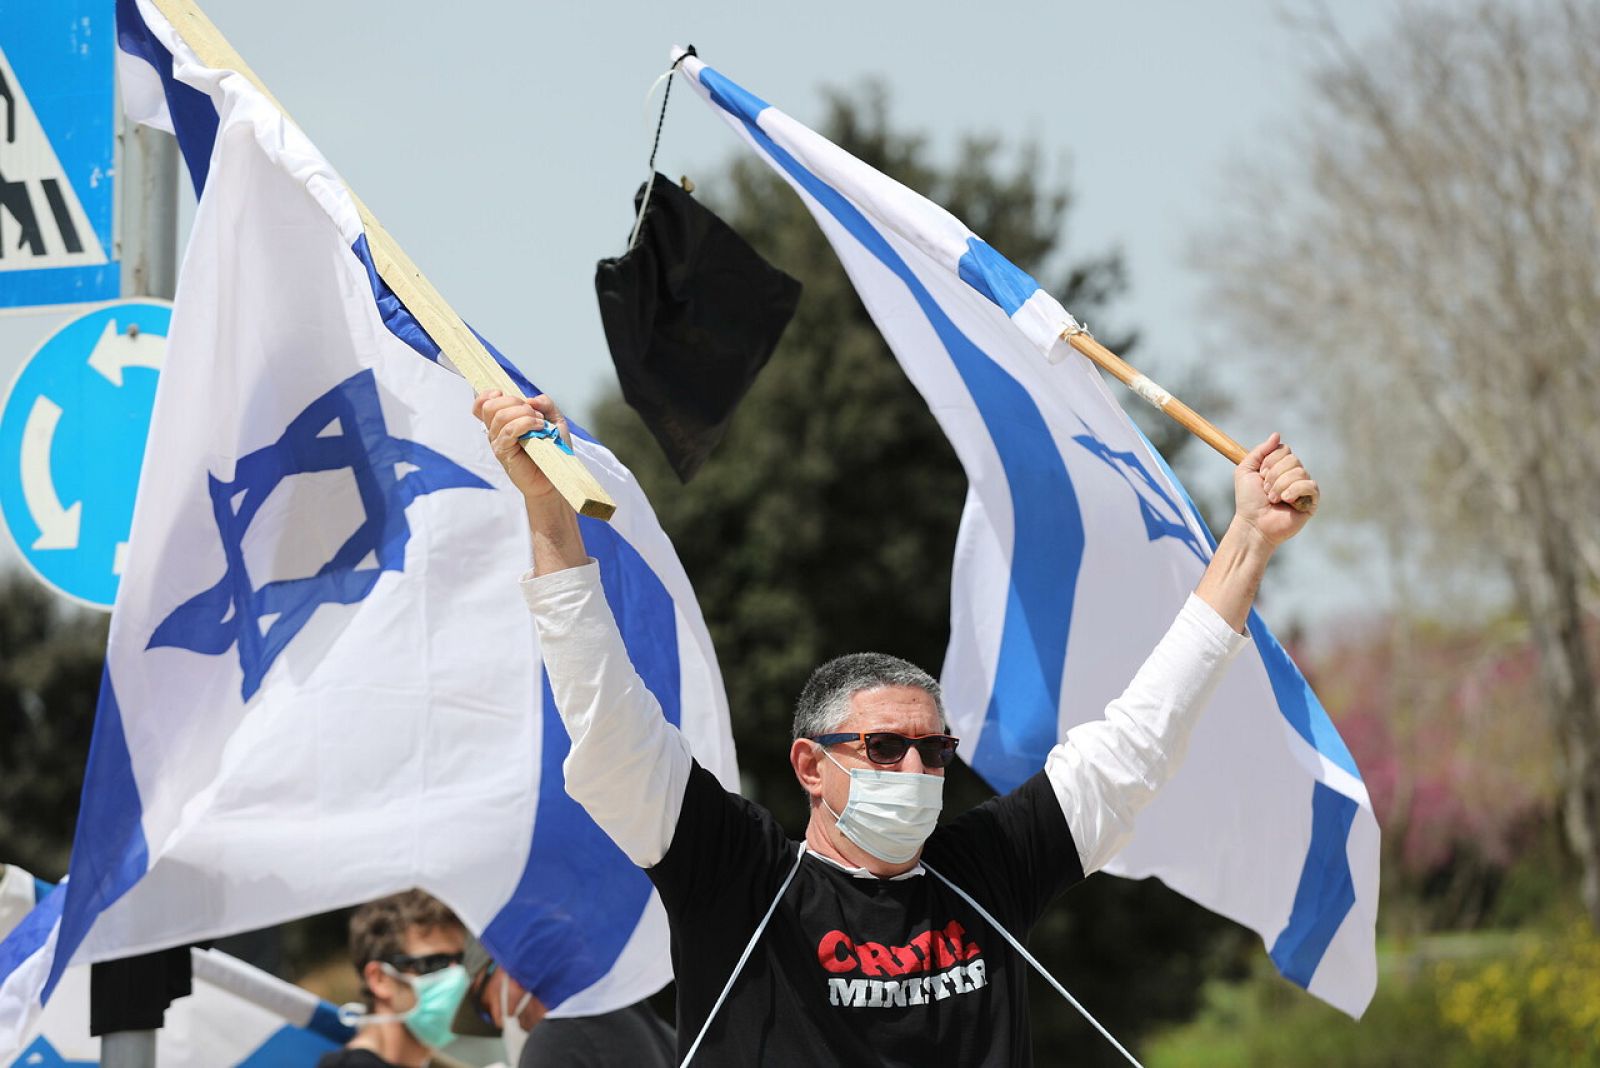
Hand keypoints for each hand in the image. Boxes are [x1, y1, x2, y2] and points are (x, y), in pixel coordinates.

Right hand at [473, 390, 570, 504]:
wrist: (556, 475)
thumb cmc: (553, 449)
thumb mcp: (554, 420)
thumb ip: (545, 404)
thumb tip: (531, 399)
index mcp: (503, 421)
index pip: (481, 405)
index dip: (487, 395)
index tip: (504, 393)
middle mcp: (496, 431)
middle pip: (490, 406)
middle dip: (514, 402)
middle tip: (534, 412)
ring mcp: (498, 442)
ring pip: (500, 416)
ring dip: (523, 413)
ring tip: (540, 422)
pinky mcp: (503, 453)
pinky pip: (508, 432)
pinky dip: (525, 424)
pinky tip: (540, 427)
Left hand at [1234, 433, 1317, 547]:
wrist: (1253, 523)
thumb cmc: (1248, 500)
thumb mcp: (1246, 470)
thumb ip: (1260, 451)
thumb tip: (1277, 435)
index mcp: (1280, 466)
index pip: (1284, 449)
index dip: (1270, 461)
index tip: (1260, 475)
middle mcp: (1294, 474)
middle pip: (1292, 459)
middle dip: (1274, 475)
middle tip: (1266, 490)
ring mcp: (1304, 487)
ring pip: (1299, 471)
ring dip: (1280, 485)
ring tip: (1273, 499)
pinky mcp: (1312, 500)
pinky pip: (1310, 485)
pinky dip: (1294, 491)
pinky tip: (1286, 501)